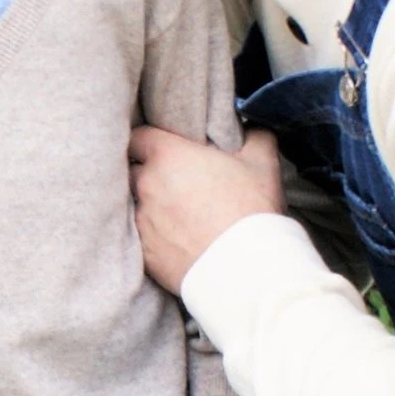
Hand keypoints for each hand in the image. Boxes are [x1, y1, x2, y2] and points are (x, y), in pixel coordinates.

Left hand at [130, 125, 283, 294]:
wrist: (247, 269)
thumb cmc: (252, 210)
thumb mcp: (262, 162)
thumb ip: (254, 135)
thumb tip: (252, 126)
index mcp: (168, 156)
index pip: (138, 136)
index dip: (147, 141)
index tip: (160, 148)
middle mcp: (147, 185)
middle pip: (132, 171)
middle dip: (146, 173)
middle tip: (170, 181)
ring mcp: (142, 220)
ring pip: (134, 206)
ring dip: (149, 206)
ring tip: (173, 214)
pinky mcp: (144, 252)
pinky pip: (140, 237)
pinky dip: (152, 235)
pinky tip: (173, 239)